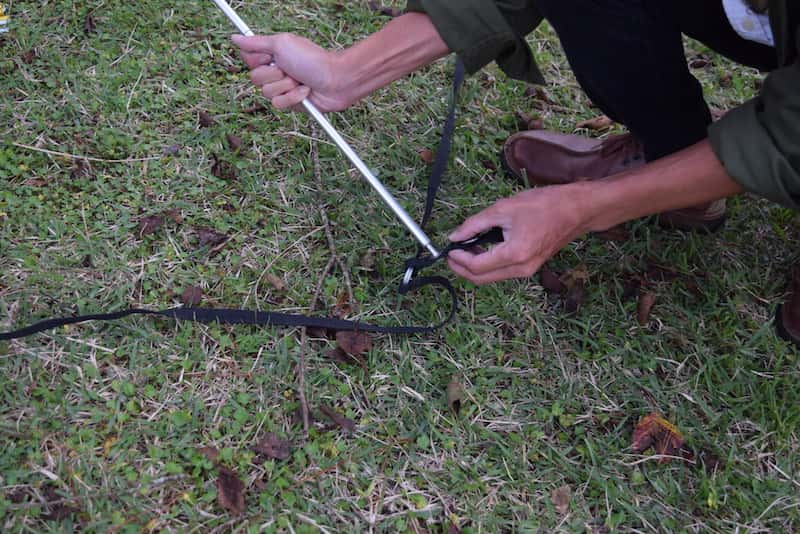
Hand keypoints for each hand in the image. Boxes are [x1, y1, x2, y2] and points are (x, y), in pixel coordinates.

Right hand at [232, 34, 351, 111]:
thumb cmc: (312, 59)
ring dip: (286, 86)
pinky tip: (305, 92)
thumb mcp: (282, 44)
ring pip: (266, 92)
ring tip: (300, 80)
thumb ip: (256, 43)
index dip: (258, 59)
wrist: (335, 80)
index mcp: (272, 55)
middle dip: (274, 74)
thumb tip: (234, 37)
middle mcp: (275, 71)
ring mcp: (282, 88)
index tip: (272, 57)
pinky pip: (278, 104)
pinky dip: (293, 97)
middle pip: (254, 78)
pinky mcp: (289, 103)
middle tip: (290, 69)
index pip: (248, 59)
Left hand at [447, 184, 590, 284]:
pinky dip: (489, 264)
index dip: (458, 259)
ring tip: (466, 247)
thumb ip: (475, 224)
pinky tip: (483, 248)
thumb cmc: (544, 205)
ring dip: (475, 267)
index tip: (449, 248)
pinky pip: (503, 272)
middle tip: (452, 253)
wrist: (577, 210)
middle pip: (482, 279)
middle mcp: (521, 269)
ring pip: (492, 277)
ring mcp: (528, 271)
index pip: (476, 266)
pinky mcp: (531, 268)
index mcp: (514, 254)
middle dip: (462, 269)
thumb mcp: (503, 209)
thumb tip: (455, 236)